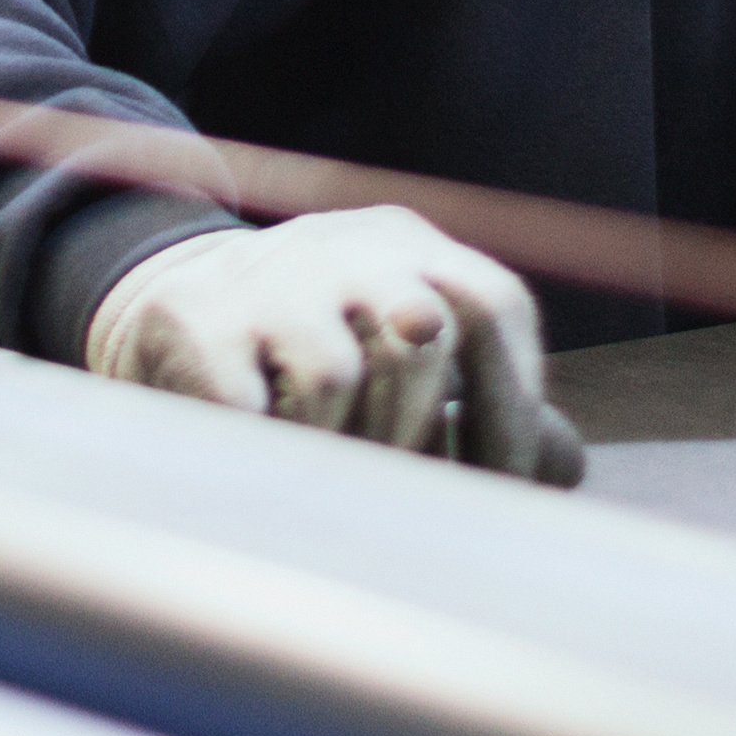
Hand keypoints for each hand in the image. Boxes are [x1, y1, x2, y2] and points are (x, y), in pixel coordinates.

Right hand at [84, 206, 584, 483]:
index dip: (510, 406)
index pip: (492, 305)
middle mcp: (345, 245)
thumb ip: (492, 408)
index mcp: (414, 246)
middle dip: (422, 433)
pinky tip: (266, 460)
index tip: (501, 490)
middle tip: (403, 490)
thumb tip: (561, 467)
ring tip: (325, 469)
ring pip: (334, 376)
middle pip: (421, 333)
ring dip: (339, 448)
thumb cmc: (323, 353)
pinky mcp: (192, 320)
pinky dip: (267, 452)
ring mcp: (265, 278)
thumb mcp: (408, 354)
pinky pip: (246, 408)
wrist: (174, 310)